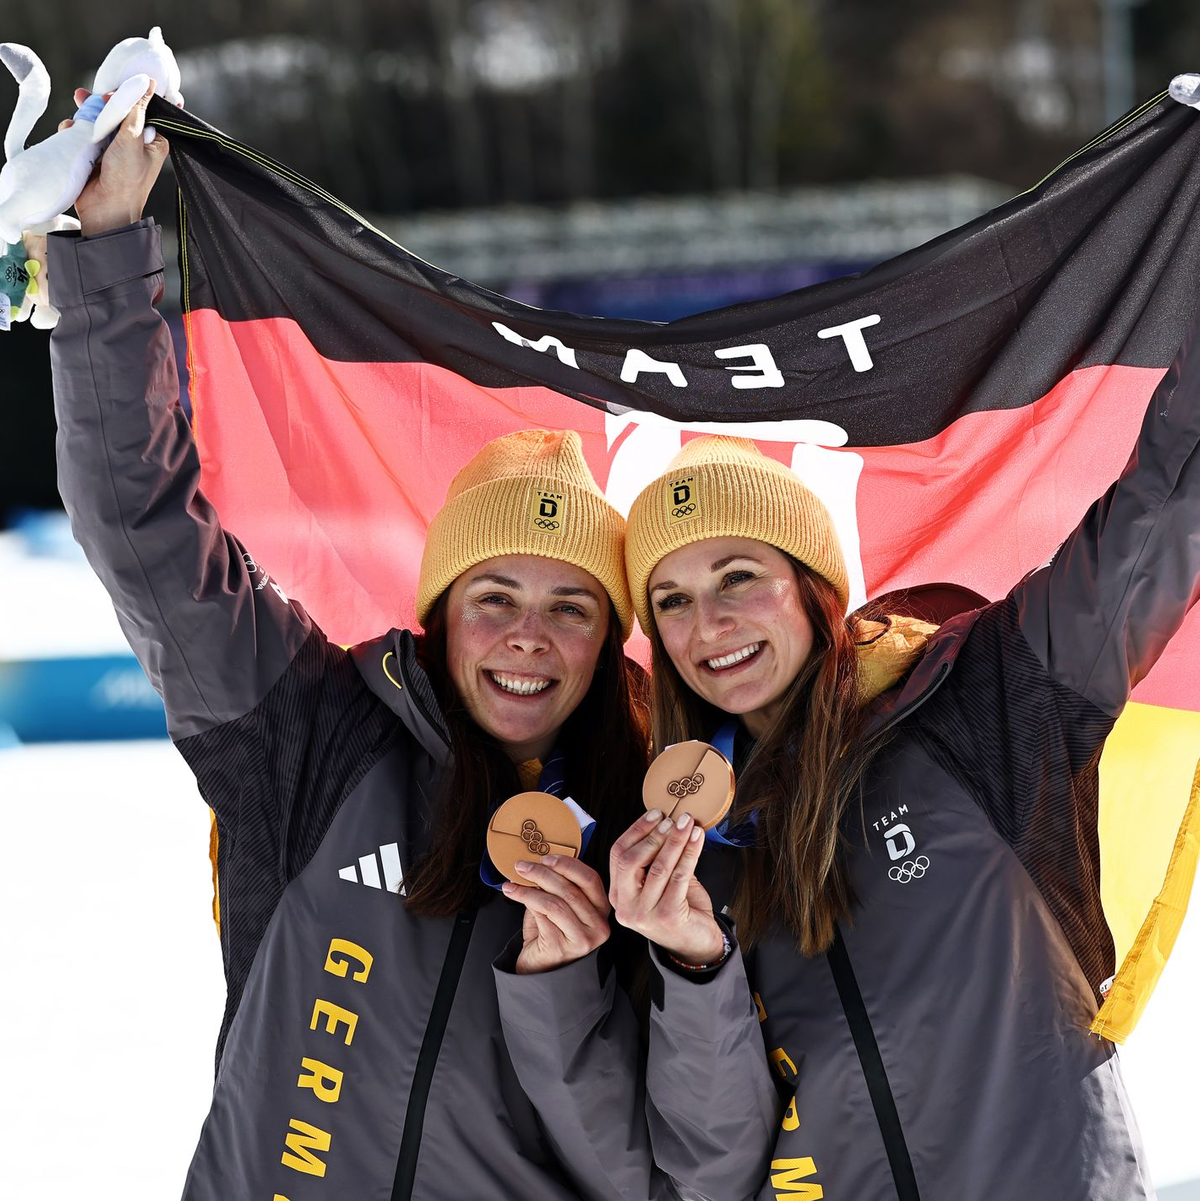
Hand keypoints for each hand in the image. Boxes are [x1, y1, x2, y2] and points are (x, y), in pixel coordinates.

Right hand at [60, 83, 169, 234]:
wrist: (105, 210)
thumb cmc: (126, 180)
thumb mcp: (133, 139)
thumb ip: (136, 110)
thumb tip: (148, 82)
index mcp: (152, 141)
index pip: (142, 109)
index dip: (128, 97)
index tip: (115, 93)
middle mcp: (134, 144)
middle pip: (118, 112)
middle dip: (102, 102)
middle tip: (90, 96)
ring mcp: (113, 149)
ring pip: (99, 121)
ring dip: (87, 114)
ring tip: (78, 108)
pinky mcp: (94, 154)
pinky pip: (84, 134)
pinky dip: (75, 129)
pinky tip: (70, 129)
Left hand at [502, 855, 611, 974]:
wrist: (540, 969)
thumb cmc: (549, 935)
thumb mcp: (558, 907)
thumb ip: (555, 887)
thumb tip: (538, 864)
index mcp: (600, 909)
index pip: (590, 879)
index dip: (568, 865)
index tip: (546, 858)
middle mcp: (597, 925)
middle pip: (570, 889)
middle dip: (543, 873)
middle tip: (523, 866)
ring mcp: (582, 939)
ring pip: (555, 902)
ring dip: (530, 887)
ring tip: (514, 881)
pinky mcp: (562, 948)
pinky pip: (542, 916)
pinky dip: (524, 899)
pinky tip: (513, 893)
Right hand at [610, 810, 725, 965]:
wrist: (697, 945)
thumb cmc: (680, 909)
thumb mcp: (662, 882)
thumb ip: (658, 858)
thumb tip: (669, 822)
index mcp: (619, 894)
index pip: (617, 855)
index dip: (636, 830)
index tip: (656, 813)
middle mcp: (625, 906)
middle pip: (630, 860)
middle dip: (654, 834)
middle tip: (675, 819)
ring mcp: (643, 914)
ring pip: (658, 867)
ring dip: (675, 841)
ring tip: (688, 824)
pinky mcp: (666, 917)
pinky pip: (678, 877)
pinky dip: (690, 854)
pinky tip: (697, 840)